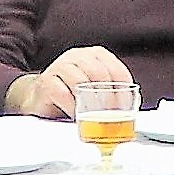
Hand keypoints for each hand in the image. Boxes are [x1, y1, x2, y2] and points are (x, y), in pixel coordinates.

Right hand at [13, 43, 138, 118]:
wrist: (41, 99)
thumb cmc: (73, 96)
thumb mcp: (96, 92)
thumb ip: (113, 96)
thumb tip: (132, 109)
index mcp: (95, 55)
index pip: (116, 70)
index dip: (124, 92)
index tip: (126, 110)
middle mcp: (78, 56)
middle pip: (99, 73)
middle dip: (108, 98)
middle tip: (111, 117)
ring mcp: (60, 66)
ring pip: (80, 80)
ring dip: (90, 103)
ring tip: (94, 119)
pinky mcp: (46, 80)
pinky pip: (62, 92)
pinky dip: (71, 107)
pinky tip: (76, 116)